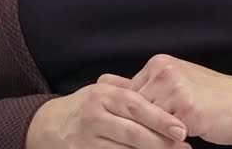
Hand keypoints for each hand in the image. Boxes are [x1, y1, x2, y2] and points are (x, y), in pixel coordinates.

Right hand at [26, 81, 191, 148]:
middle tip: (184, 146)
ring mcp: (86, 139)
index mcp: (102, 95)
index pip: (136, 106)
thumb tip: (162, 89)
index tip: (182, 129)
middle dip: (161, 141)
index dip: (161, 118)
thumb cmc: (83, 107)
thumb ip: (126, 90)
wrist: (47, 126)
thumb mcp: (100, 91)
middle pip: (133, 131)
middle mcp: (93, 116)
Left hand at [98, 55, 231, 146]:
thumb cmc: (212, 99)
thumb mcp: (176, 87)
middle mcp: (164, 71)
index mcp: (159, 65)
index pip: (128, 95)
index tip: (119, 133)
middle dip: (132, 129)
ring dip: (145, 138)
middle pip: (133, 109)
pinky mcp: (187, 108)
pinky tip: (169, 147)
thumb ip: (142, 86)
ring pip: (146, 121)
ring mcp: (175, 88)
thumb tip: (103, 81)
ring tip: (142, 146)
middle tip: (126, 143)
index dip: (126, 117)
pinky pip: (163, 133)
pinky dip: (162, 144)